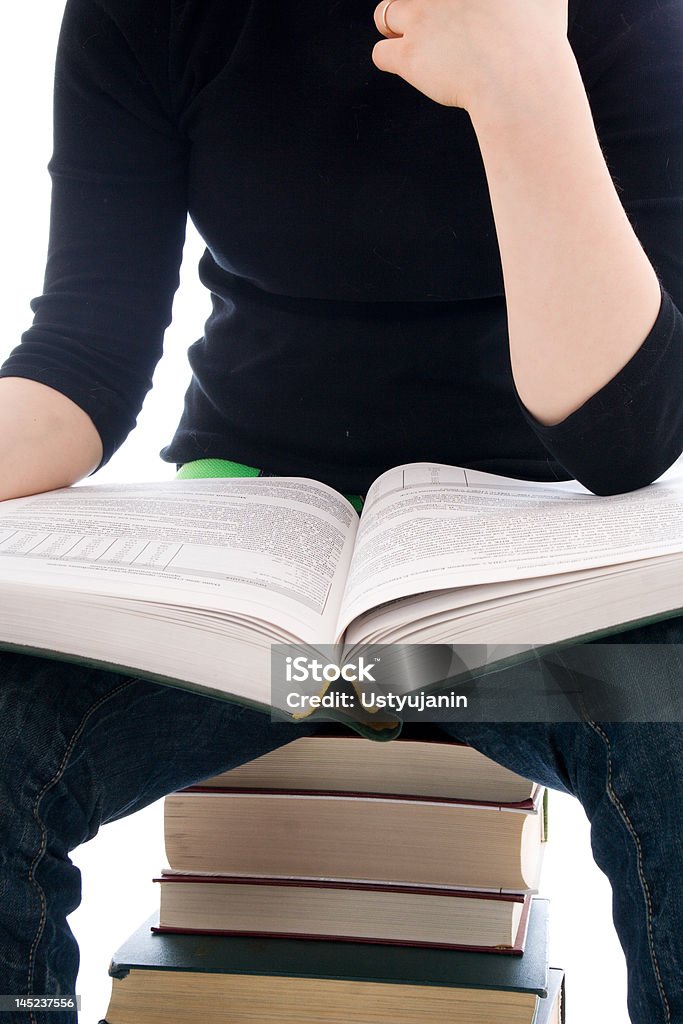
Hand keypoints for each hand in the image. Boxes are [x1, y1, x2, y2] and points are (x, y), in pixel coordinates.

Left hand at [372, 0, 568, 112]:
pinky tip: (410, 67)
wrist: (521, 80)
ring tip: (416, 45)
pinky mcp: (409, 54)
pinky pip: (380, 53)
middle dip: (416, 9)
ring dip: (395, 28)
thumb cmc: (540, 45)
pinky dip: (390, 60)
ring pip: (385, 13)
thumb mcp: (547, 1)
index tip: (448, 14)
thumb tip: (540, 3)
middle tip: (429, 27)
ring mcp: (421, 17)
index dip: (438, 4)